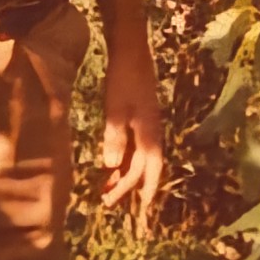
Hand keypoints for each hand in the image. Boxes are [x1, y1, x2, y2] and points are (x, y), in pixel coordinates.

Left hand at [100, 37, 163, 233]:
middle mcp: (151, 131)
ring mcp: (146, 122)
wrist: (131, 51)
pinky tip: (112, 159)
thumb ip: (115, 138)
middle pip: (143, 165)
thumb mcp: (116, 110)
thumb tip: (110, 167)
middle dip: (129, 185)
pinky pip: (134, 144)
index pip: (149, 169)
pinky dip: (124, 156)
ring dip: (125, 171)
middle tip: (109, 199)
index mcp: (149, 133)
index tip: (142, 208)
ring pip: (138, 155)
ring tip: (108, 185)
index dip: (146, 189)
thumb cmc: (123, 80)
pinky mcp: (138, 114)